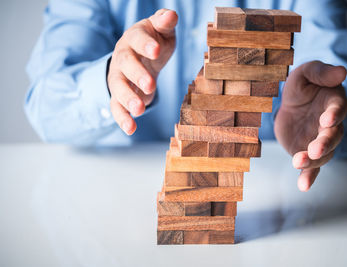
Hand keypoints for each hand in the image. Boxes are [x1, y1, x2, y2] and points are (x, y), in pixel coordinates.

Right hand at [107, 9, 177, 134]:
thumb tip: (171, 15)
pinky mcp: (119, 95)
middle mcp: (123, 57)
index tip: (156, 50)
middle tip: (150, 85)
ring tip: (139, 110)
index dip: (145, 44)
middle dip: (137, 74)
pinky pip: (116, 106)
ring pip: (118, 87)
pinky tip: (131, 129)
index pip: (137, 39)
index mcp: (134, 38)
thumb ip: (165, 23)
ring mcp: (119, 77)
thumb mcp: (161, 31)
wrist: (141, 57)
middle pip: (125, 64)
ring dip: (127, 98)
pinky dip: (122, 118)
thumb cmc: (154, 42)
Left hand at [274, 61, 346, 191]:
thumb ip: (320, 72)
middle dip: (325, 143)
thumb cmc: (302, 86)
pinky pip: (311, 167)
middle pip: (333, 136)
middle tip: (315, 149)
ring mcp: (319, 140)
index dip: (335, 115)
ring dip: (313, 160)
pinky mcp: (307, 151)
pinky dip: (309, 177)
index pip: (338, 109)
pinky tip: (303, 186)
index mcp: (333, 103)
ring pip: (323, 154)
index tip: (327, 120)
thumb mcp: (305, 73)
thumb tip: (342, 71)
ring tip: (299, 162)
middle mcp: (330, 125)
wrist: (291, 104)